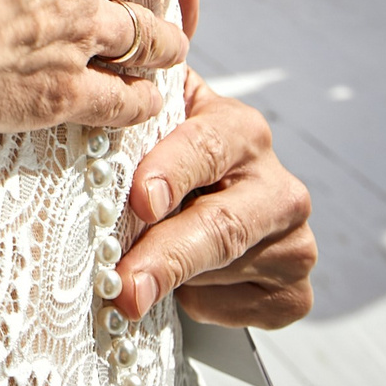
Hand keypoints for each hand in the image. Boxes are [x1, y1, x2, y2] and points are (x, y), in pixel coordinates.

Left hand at [114, 70, 316, 327]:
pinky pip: (250, 311)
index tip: (141, 199)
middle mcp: (278, 183)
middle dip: (166, 256)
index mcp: (239, 130)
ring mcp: (293, 240)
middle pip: (221, 225)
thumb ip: (132, 100)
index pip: (206, 149)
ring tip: (132, 284)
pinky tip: (185, 294)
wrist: (202, 205)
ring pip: (228, 271)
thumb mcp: (153, 122)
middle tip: (124, 287)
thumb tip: (90, 74)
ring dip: (175, 283)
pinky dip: (209, 309)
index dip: (173, 172)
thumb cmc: (160, 157)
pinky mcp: (295, 290)